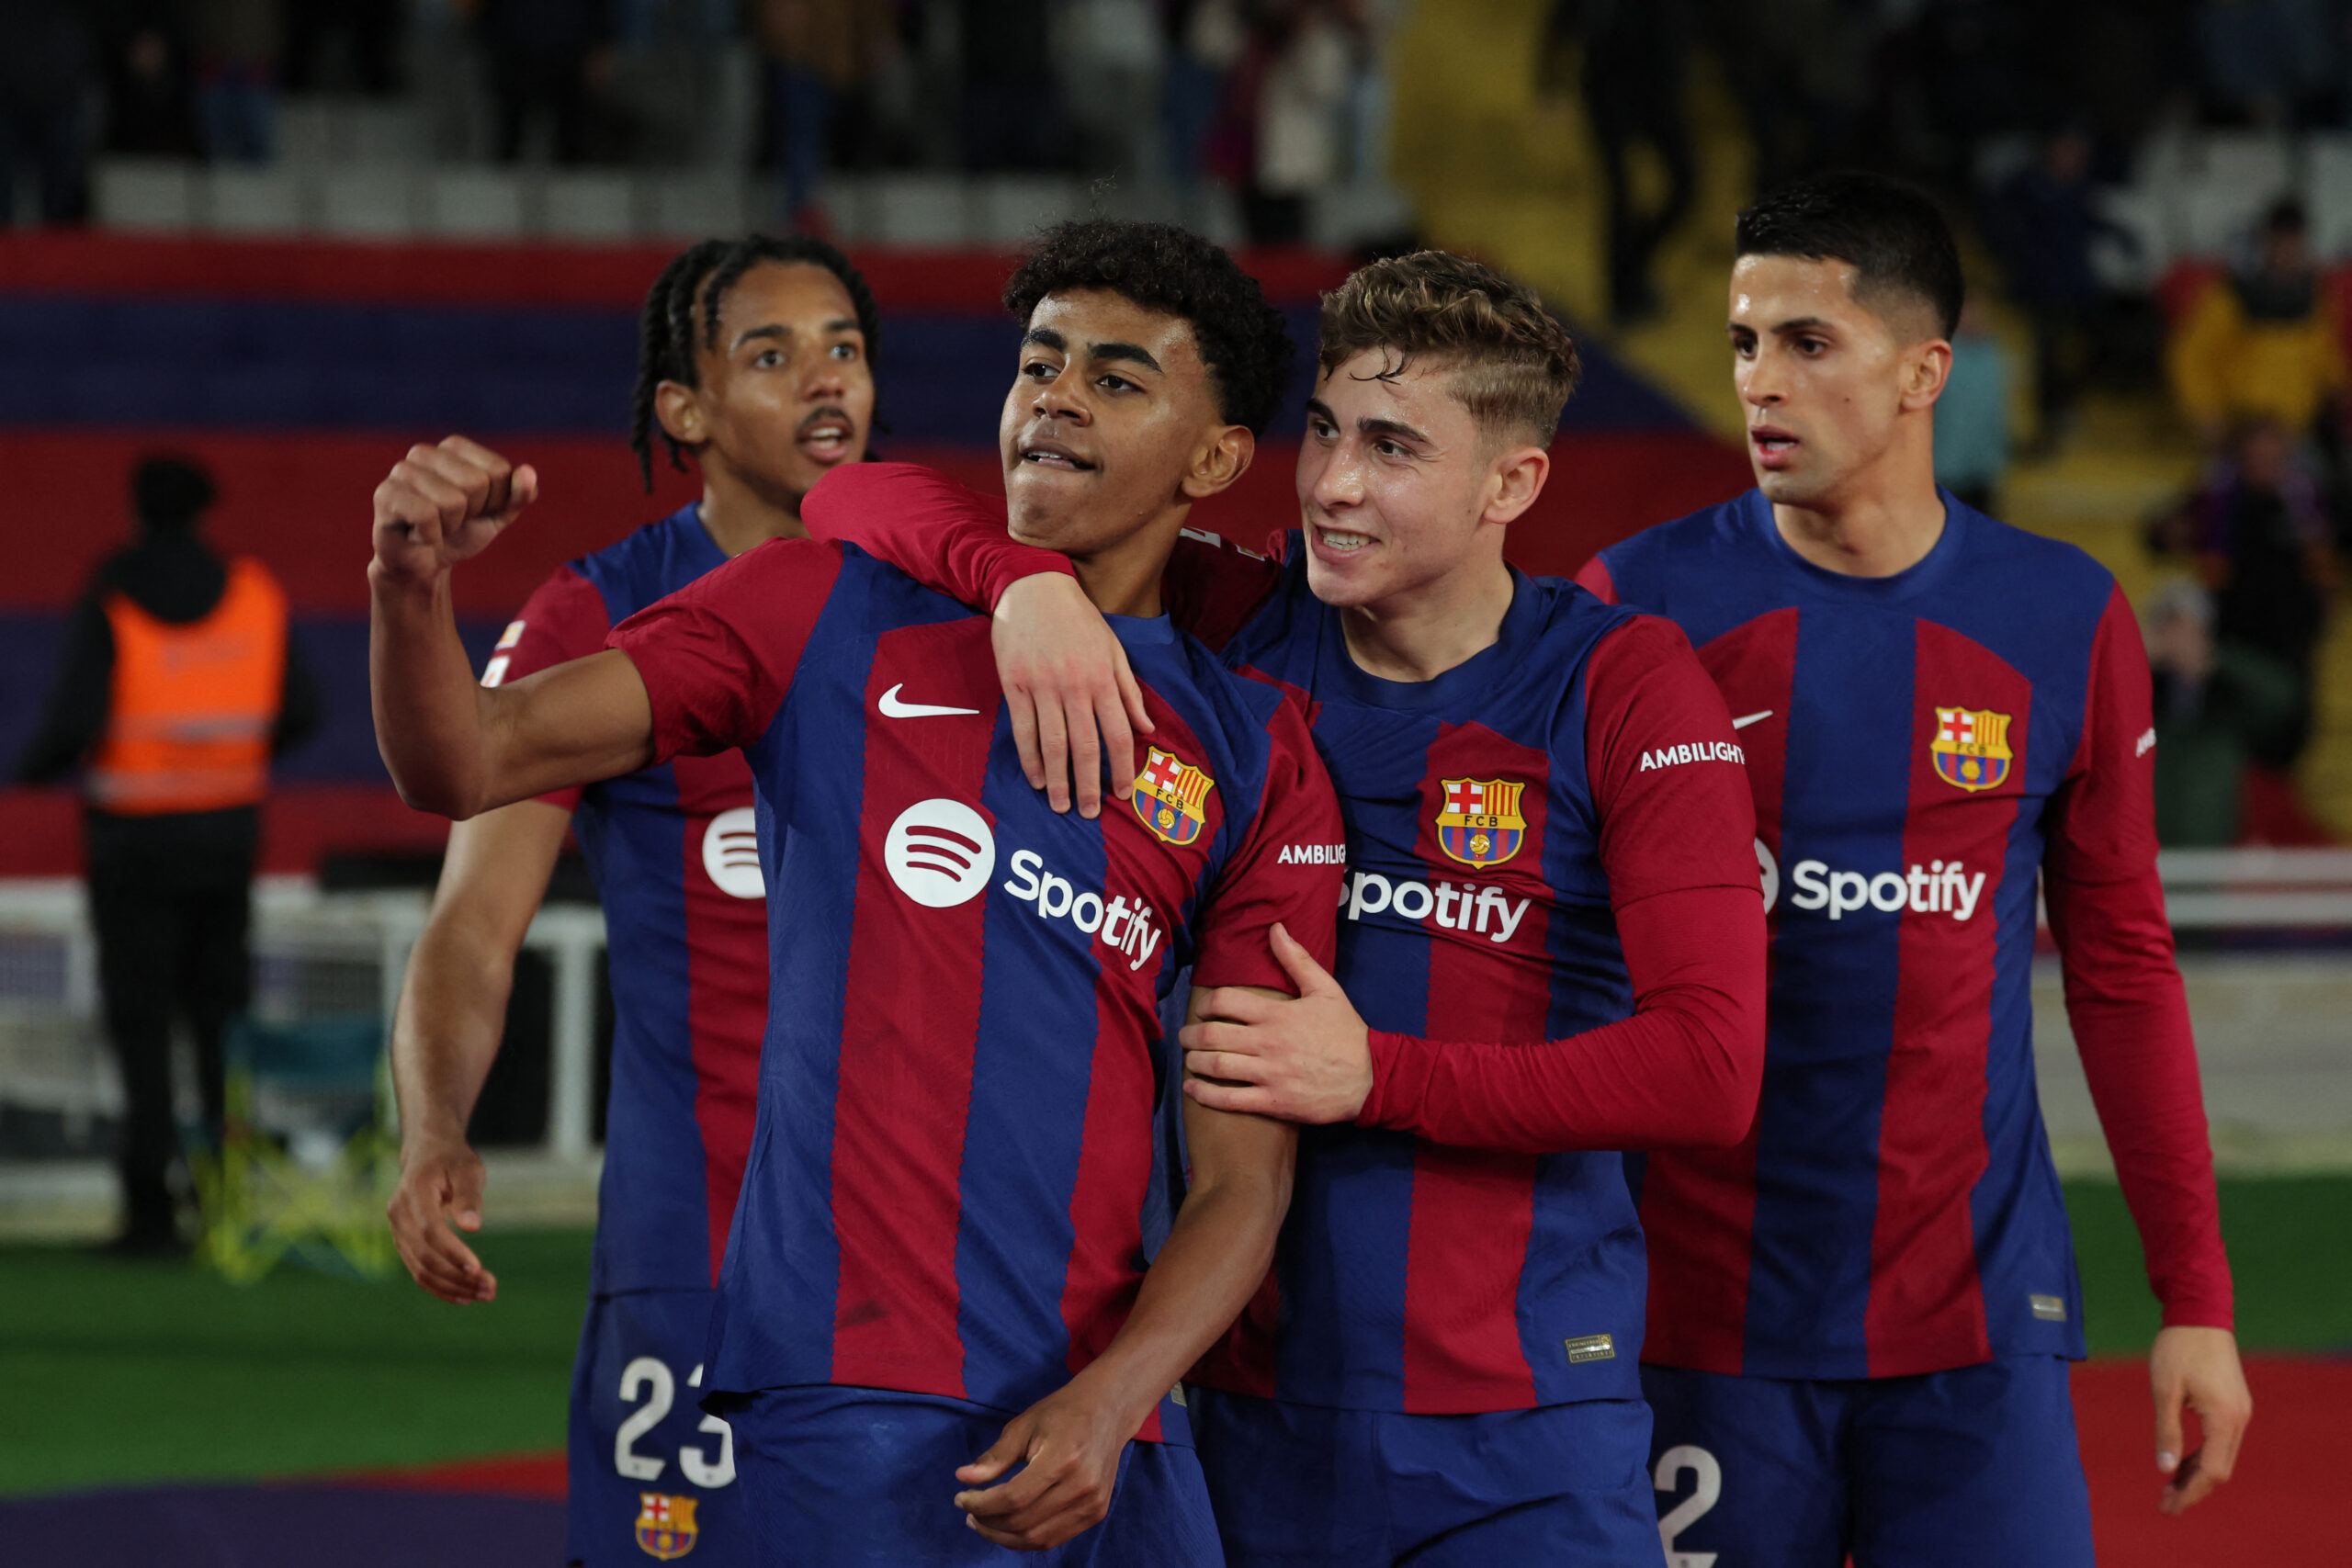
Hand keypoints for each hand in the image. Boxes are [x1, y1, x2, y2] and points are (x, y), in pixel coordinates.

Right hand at [372, 435, 538, 588]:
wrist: (423, 565)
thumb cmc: (461, 533)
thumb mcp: (498, 515)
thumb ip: (518, 495)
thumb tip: (527, 471)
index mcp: (454, 448)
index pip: (499, 471)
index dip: (494, 501)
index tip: (475, 511)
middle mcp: (425, 452)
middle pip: (477, 483)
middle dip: (472, 514)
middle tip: (452, 522)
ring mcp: (401, 471)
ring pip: (453, 502)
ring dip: (450, 527)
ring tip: (435, 527)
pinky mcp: (385, 494)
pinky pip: (427, 517)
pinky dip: (430, 537)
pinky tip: (417, 535)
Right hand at [386, 1131, 497, 1303]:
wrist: (427, 1154)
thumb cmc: (452, 1160)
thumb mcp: (468, 1169)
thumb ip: (469, 1197)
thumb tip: (472, 1228)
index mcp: (413, 1192)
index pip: (430, 1231)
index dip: (453, 1253)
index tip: (478, 1269)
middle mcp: (398, 1215)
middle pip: (425, 1256)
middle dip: (458, 1277)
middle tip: (491, 1290)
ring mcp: (397, 1231)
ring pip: (421, 1269)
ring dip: (452, 1287)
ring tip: (484, 1295)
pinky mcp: (404, 1243)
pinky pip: (418, 1271)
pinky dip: (440, 1287)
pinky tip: (464, 1297)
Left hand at [953, 1379, 1139, 1549]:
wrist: (1109, 1410)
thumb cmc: (1063, 1412)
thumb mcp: (1025, 1425)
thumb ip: (995, 1456)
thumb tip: (963, 1478)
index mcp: (1062, 1458)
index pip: (1013, 1498)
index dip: (981, 1504)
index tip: (960, 1498)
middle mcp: (1081, 1486)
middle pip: (1023, 1523)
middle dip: (988, 1523)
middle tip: (969, 1513)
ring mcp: (1092, 1503)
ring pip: (1037, 1539)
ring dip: (1003, 1537)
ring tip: (983, 1523)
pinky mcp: (1096, 1513)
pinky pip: (1054, 1538)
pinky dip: (1026, 1539)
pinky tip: (1009, 1527)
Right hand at [995, 573, 1152, 818]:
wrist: (1034, 587)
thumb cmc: (1079, 619)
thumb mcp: (1113, 648)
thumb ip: (1129, 690)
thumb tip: (1147, 727)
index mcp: (1102, 678)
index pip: (1117, 732)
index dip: (1121, 766)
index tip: (1122, 793)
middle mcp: (1074, 686)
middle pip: (1085, 745)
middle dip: (1089, 783)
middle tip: (1090, 813)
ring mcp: (1042, 686)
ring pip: (1052, 743)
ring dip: (1058, 779)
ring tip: (1061, 805)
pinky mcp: (1014, 684)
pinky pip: (1023, 729)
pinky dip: (1029, 758)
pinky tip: (1036, 778)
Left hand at [1181, 924, 1370, 1122]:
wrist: (1371, 1077)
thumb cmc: (1347, 1033)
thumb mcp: (1326, 990)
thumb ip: (1297, 959)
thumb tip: (1275, 928)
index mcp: (1277, 1014)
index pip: (1225, 1002)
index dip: (1205, 1004)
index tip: (1202, 1009)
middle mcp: (1268, 1043)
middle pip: (1213, 1035)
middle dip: (1190, 1035)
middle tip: (1184, 1036)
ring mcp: (1269, 1074)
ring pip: (1217, 1066)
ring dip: (1194, 1062)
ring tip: (1189, 1059)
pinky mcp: (1273, 1102)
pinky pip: (1230, 1100)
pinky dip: (1205, 1095)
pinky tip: (1192, 1089)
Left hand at [2151, 1324, 2250, 1513]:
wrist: (2200, 1314)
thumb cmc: (2178, 1348)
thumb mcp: (2164, 1389)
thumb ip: (2166, 1430)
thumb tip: (2165, 1468)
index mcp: (2224, 1418)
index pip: (2212, 1471)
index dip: (2190, 1491)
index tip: (2167, 1504)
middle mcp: (2239, 1420)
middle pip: (2220, 1469)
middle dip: (2193, 1489)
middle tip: (2164, 1504)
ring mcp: (2240, 1413)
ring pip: (2222, 1457)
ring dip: (2197, 1474)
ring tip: (2168, 1488)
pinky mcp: (2234, 1406)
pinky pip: (2222, 1442)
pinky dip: (2203, 1456)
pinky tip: (2181, 1463)